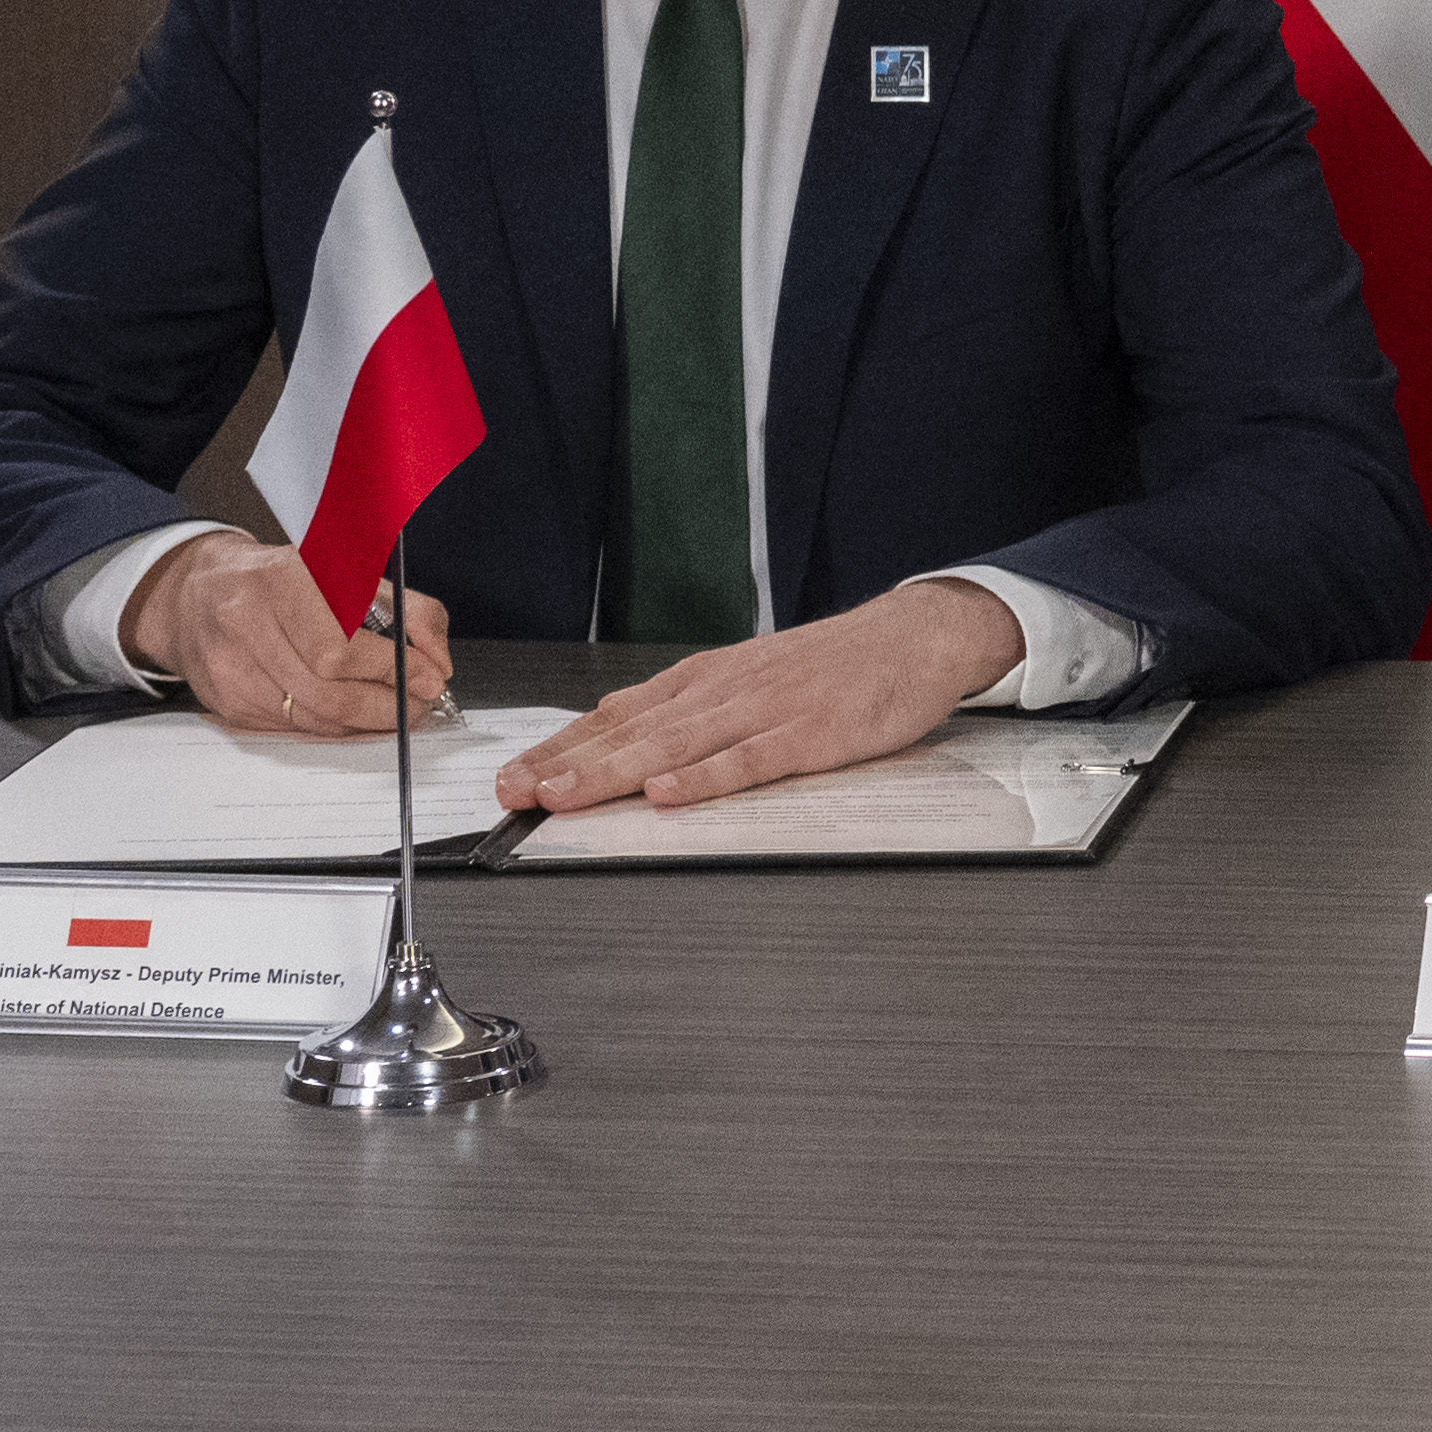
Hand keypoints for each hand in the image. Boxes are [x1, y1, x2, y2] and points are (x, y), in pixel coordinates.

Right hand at [128, 541, 458, 736]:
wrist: (200, 590)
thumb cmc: (291, 580)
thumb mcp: (357, 574)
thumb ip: (412, 613)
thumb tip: (437, 665)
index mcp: (282, 577)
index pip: (340, 646)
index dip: (390, 671)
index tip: (427, 680)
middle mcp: (246, 620)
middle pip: (326, 690)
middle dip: (385, 706)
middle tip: (417, 706)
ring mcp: (228, 665)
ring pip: (310, 717)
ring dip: (363, 723)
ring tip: (392, 712)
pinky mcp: (222, 700)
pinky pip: (289, 728)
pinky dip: (331, 727)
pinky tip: (351, 715)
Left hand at [501, 577, 1019, 814]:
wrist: (918, 635)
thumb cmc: (835, 664)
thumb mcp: (752, 676)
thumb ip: (692, 710)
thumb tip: (620, 741)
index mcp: (707, 679)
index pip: (617, 715)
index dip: (561, 747)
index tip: (513, 776)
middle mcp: (725, 690)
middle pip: (634, 731)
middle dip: (568, 764)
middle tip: (516, 791)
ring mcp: (767, 710)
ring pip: (676, 745)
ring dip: (615, 772)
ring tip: (565, 796)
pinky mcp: (812, 733)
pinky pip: (751, 759)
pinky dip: (706, 777)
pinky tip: (669, 793)